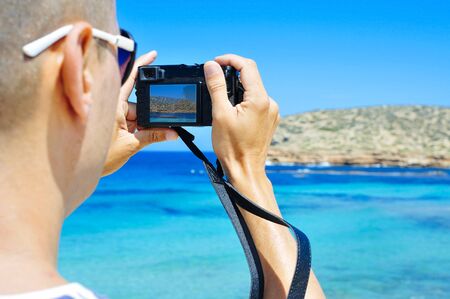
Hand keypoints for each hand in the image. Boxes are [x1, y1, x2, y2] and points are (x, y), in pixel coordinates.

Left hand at [102, 51, 177, 175]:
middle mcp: (114, 108)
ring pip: (139, 116)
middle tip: (155, 129)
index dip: (143, 67)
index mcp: (114, 105)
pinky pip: (135, 124)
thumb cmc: (99, 156)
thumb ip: (153, 137)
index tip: (154, 55)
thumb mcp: (130, 145)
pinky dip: (141, 132)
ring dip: (144, 128)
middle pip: (140, 104)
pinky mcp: (117, 127)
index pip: (132, 81)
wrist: (82, 170)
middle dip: (149, 116)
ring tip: (136, 142)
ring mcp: (116, 117)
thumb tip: (173, 133)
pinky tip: (140, 140)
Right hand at [204, 54, 279, 179]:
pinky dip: (244, 100)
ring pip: (254, 90)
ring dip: (238, 88)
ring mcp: (272, 112)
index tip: (215, 63)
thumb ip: (216, 86)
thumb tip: (211, 66)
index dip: (230, 59)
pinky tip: (233, 112)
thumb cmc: (232, 147)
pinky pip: (257, 102)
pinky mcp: (270, 120)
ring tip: (222, 100)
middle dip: (232, 74)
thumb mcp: (220, 114)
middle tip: (214, 79)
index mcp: (259, 99)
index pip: (247, 66)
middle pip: (251, 77)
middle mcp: (270, 103)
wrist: (245, 171)